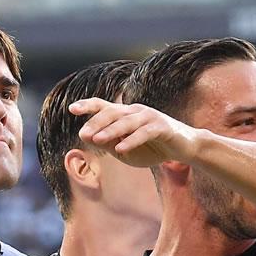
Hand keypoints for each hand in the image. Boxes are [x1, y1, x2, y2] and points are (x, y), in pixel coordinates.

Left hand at [70, 98, 201, 167]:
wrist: (183, 148)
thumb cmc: (152, 148)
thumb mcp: (126, 150)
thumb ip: (109, 144)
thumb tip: (89, 138)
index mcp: (125, 114)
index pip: (103, 106)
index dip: (88, 105)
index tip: (71, 109)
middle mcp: (135, 111)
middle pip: (112, 112)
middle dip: (96, 122)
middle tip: (84, 134)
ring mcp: (149, 116)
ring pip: (126, 122)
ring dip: (110, 131)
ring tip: (96, 140)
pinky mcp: (162, 127)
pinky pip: (144, 133)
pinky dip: (132, 141)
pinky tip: (121, 149)